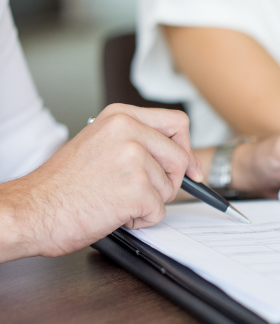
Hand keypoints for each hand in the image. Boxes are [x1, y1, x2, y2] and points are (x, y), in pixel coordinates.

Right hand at [0, 104, 200, 261]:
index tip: (189, 168)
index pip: (178, 123)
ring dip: (148, 202)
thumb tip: (180, 157)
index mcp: (120, 117)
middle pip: (180, 158)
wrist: (33, 210)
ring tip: (115, 198)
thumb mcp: (100, 144)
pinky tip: (113, 212)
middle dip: (168, 182)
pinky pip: (159, 212)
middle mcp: (129, 132)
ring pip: (170, 188)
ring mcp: (133, 159)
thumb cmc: (61, 184)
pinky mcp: (136, 190)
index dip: (186, 148)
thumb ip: (138, 142)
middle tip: (141, 191)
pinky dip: (141, 220)